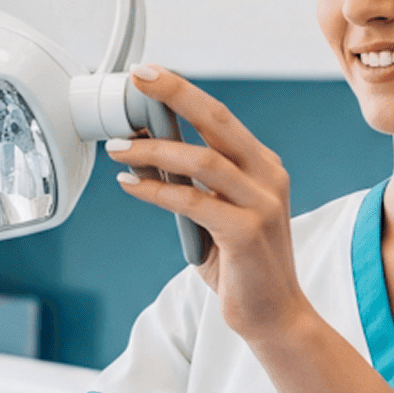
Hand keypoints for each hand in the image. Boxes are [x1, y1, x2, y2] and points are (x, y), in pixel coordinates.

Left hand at [106, 69, 311, 343]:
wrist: (275, 316)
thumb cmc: (243, 266)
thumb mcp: (218, 215)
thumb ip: (194, 186)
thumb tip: (145, 154)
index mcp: (263, 167)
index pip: (221, 118)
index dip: (184, 92)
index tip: (150, 75)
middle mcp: (268, 177)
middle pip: (217, 121)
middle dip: (174, 95)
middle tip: (137, 81)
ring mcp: (261, 203)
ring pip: (202, 160)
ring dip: (153, 150)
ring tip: (118, 148)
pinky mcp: (246, 232)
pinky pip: (192, 201)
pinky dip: (156, 190)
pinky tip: (131, 185)